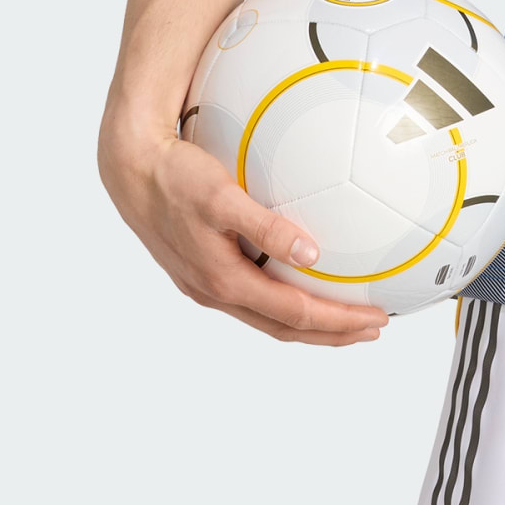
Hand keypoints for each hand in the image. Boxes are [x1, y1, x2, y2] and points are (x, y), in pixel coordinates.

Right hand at [99, 128, 388, 344]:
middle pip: (284, 327)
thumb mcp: (222, 197)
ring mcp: (206, 286)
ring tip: (344, 319)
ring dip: (309, 323)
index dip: (336, 322)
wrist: (130, 171)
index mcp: (223, 280)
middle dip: (331, 333)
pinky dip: (284, 305)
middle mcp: (215, 292)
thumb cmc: (176, 179)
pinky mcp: (202, 272)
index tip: (374, 321)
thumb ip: (266, 227)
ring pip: (267, 318)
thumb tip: (311, 254)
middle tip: (372, 330)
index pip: (294, 314)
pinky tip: (298, 288)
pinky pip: (252, 299)